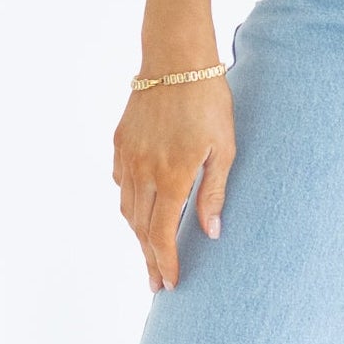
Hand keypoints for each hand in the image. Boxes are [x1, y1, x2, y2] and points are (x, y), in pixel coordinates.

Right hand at [112, 77, 235, 291]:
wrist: (175, 58)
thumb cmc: (208, 101)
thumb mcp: (223, 148)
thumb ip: (214, 193)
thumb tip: (211, 233)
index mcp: (171, 176)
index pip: (162, 234)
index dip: (166, 263)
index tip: (170, 285)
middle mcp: (143, 171)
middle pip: (140, 229)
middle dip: (149, 259)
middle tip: (156, 283)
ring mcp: (127, 156)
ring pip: (127, 208)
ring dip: (137, 235)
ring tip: (148, 253)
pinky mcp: (120, 141)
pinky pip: (121, 182)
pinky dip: (129, 203)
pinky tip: (138, 210)